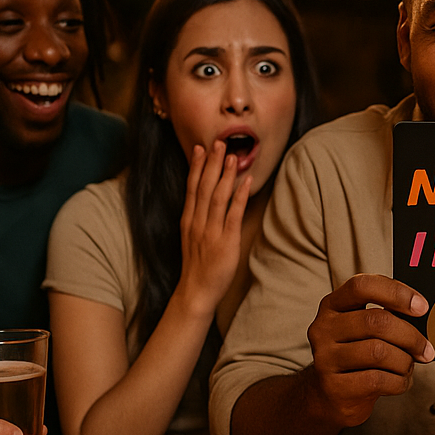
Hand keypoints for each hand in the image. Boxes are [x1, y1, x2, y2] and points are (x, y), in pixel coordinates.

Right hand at [174, 142, 250, 314]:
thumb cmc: (197, 266)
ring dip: (225, 176)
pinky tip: (246, 183)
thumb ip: (198, 220)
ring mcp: (211, 231)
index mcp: (189, 220)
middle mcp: (198, 222)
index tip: (200, 148)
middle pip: (204, 187)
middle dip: (211, 164)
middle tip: (218, 143)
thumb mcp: (192, 238)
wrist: (196, 291)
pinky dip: (239, 197)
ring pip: (217, 197)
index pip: (192, 188)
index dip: (196, 167)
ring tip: (232, 157)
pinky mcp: (225, 241)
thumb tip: (206, 203)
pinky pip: (233, 215)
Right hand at [305, 274, 432, 426]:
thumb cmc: (356, 357)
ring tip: (407, 366)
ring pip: (379, 352)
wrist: (331, 395)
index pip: (362, 286)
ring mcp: (325, 358)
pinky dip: (398, 381)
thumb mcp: (364, 330)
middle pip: (376, 321)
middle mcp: (324, 328)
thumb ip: (386, 317)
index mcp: (333, 305)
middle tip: (426, 349)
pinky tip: (399, 381)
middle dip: (410, 336)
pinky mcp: (334, 386)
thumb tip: (423, 316)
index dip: (396, 293)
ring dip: (404, 361)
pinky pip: (377, 380)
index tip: (422, 307)